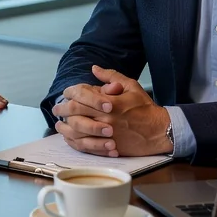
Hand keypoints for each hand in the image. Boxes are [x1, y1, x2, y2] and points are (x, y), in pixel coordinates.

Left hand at [54, 65, 168, 156]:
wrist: (160, 131)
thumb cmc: (145, 108)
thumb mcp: (131, 86)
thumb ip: (111, 76)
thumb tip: (94, 68)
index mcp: (110, 102)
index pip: (82, 95)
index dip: (70, 93)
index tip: (65, 93)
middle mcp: (106, 119)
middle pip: (76, 113)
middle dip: (62, 110)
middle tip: (56, 109)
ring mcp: (107, 135)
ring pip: (78, 131)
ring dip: (65, 128)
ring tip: (59, 125)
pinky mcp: (109, 148)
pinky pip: (86, 146)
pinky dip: (75, 143)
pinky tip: (70, 139)